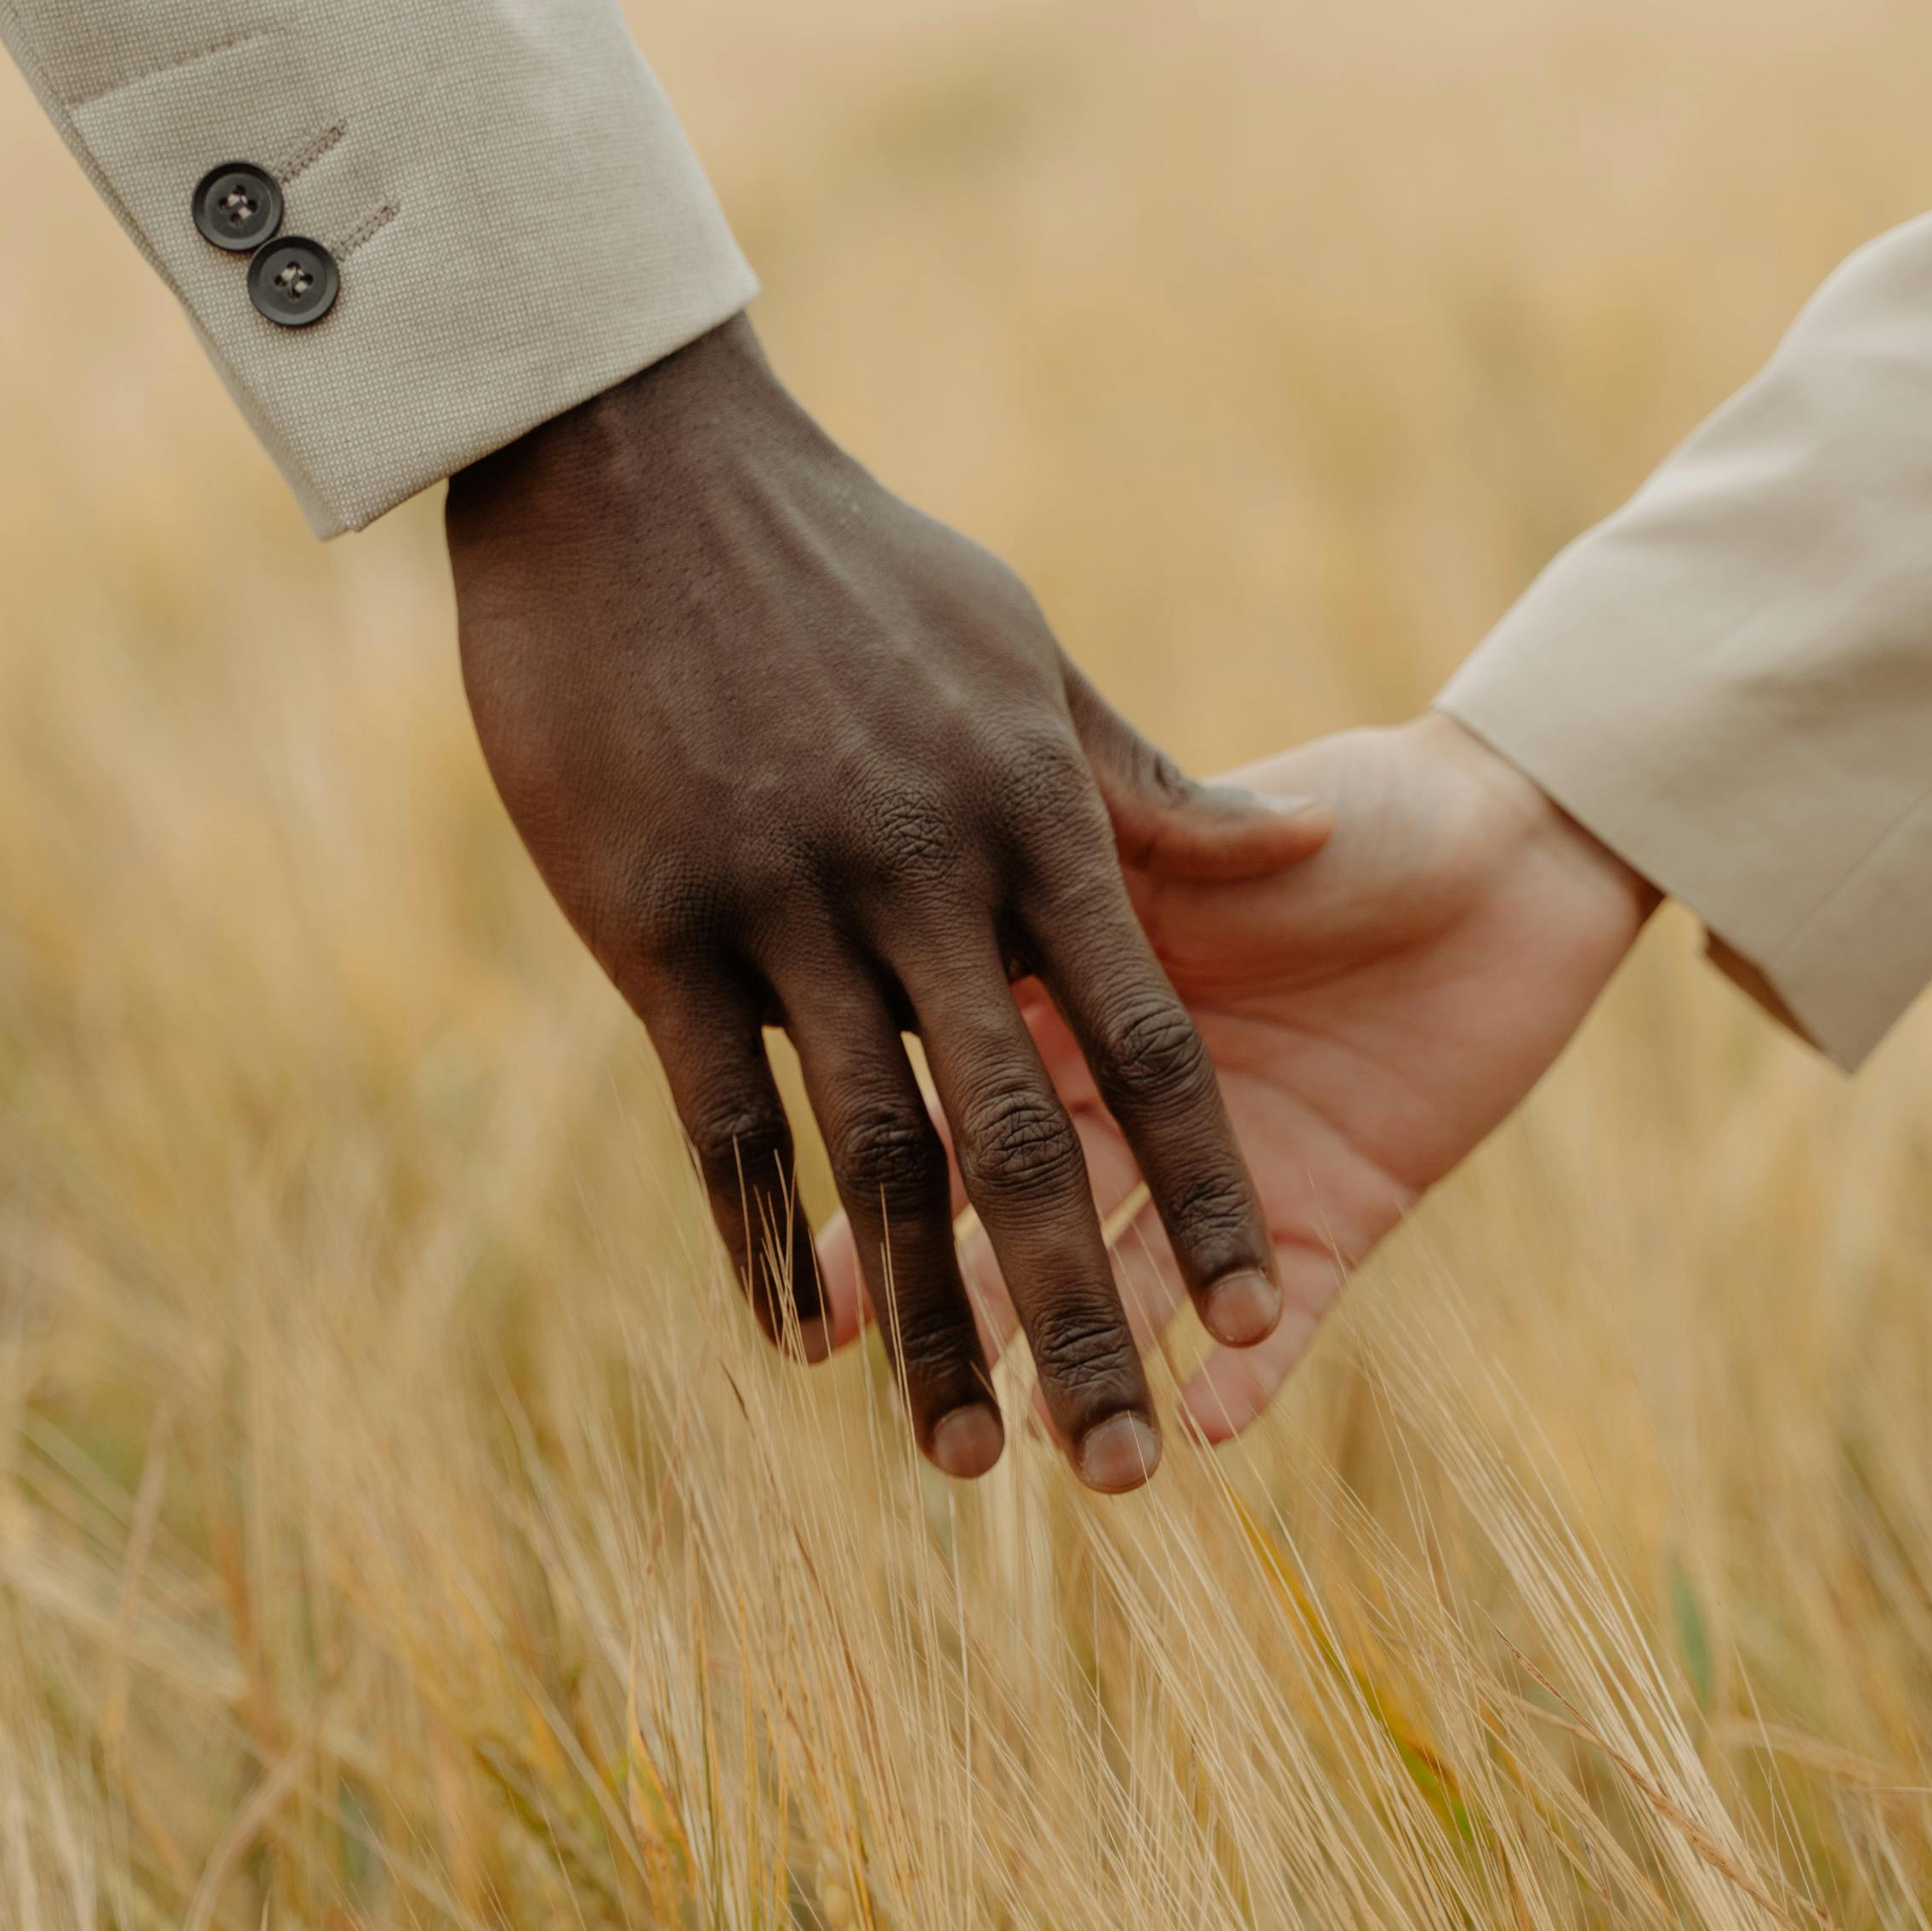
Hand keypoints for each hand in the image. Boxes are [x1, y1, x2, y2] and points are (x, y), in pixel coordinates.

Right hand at [447, 315, 1328, 1490]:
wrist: (634, 459)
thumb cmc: (845, 553)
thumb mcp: (1022, 650)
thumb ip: (1147, 783)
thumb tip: (1297, 843)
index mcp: (1032, 818)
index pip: (1148, 1044)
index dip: (1202, 1191)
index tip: (1251, 1320)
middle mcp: (925, 878)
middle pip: (1025, 1140)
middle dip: (1079, 1314)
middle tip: (1117, 1471)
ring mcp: (785, 903)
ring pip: (877, 1157)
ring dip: (921, 1323)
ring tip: (965, 1457)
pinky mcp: (657, 921)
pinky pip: (722, 1114)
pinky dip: (760, 1235)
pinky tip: (793, 1337)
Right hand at [820, 713, 1656, 1442]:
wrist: (1518, 830)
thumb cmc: (1353, 806)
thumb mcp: (1202, 831)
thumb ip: (1093, 877)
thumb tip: (958, 885)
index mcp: (1071, 1006)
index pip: (956, 1122)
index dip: (889, 1212)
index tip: (819, 1303)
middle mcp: (1134, 1105)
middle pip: (1031, 1225)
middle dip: (976, 1321)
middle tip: (923, 1423)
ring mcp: (1234, 1168)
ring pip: (1145, 1283)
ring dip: (1103, 1368)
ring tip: (1061, 1450)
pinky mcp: (1346, 1204)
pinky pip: (1297, 1305)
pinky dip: (1258, 1371)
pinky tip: (1211, 1427)